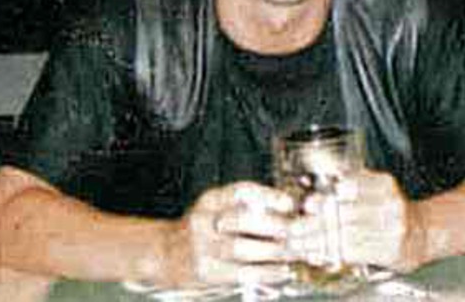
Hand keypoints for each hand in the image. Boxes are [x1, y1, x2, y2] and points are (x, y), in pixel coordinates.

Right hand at [165, 181, 295, 286]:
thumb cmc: (203, 230)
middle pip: (243, 220)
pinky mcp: (206, 272)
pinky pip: (241, 273)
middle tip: (298, 231)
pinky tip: (282, 270)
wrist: (166, 254)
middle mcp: (204, 220)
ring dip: (274, 252)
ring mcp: (202, 247)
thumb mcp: (218, 209)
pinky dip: (266, 272)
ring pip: (243, 248)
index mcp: (210, 200)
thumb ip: (247, 208)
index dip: (267, 196)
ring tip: (294, 251)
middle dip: (275, 226)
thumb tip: (289, 211)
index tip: (290, 203)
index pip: (240, 191)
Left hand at [296, 170, 426, 273]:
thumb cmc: (390, 209)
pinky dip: (333, 253)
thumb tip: (315, 186)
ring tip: (299, 244)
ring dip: (318, 241)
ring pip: (346, 235)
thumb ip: (349, 182)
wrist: (423, 232)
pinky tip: (319, 253)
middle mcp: (390, 204)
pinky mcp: (392, 251)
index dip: (325, 199)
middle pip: (344, 214)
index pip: (348, 190)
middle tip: (294, 229)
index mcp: (383, 184)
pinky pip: (355, 252)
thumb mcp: (373, 187)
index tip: (306, 206)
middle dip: (315, 223)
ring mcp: (393, 228)